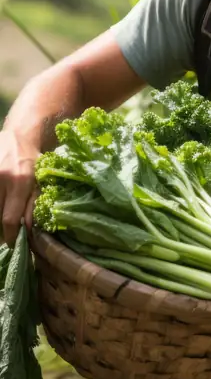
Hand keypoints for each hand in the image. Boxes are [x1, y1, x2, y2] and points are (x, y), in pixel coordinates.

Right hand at [0, 130, 39, 245]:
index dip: (9, 235)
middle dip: (0, 229)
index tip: (12, 242)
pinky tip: (1, 204)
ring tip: (3, 220)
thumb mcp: (39, 182)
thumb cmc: (32, 160)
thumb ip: (33, 205)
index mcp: (20, 182)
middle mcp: (3, 179)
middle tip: (6, 234)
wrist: (18, 135)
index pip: (10, 218)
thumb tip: (27, 230)